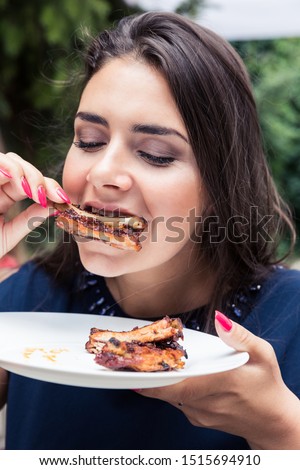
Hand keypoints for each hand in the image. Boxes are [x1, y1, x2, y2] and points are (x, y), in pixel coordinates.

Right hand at [0, 151, 69, 257]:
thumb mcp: (6, 237)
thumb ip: (27, 221)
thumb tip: (55, 207)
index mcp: (2, 196)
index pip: (30, 183)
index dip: (49, 187)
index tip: (64, 200)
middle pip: (21, 166)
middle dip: (39, 178)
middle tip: (50, 196)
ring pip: (7, 160)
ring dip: (24, 172)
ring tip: (34, 192)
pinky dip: (3, 168)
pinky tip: (16, 180)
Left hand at [137, 311, 299, 448]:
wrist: (272, 422)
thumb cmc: (267, 385)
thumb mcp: (262, 354)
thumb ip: (240, 336)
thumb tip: (220, 318)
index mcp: (220, 384)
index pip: (178, 385)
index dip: (152, 378)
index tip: (134, 366)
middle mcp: (205, 403)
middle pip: (166, 389)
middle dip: (147, 373)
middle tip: (130, 355)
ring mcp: (199, 414)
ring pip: (168, 395)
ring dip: (156, 379)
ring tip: (144, 358)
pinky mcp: (196, 418)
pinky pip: (175, 400)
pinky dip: (168, 386)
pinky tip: (166, 372)